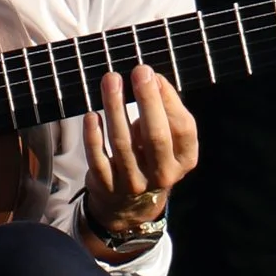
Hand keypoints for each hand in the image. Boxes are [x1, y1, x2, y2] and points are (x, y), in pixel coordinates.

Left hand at [81, 66, 198, 246]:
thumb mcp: (168, 140)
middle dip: (147, 101)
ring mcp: (134, 183)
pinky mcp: (107, 186)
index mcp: (184, 159)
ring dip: (115, 108)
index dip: (169, 101)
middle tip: (139, 71)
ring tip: (111, 80)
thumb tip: (151, 77)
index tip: (154, 75)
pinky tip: (91, 115)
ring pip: (123, 144)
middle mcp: (163, 174)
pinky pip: (98, 159)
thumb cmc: (150, 156)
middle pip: (155, 136)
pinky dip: (93, 136)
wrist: (129, 205)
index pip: (182, 128)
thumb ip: (164, 112)